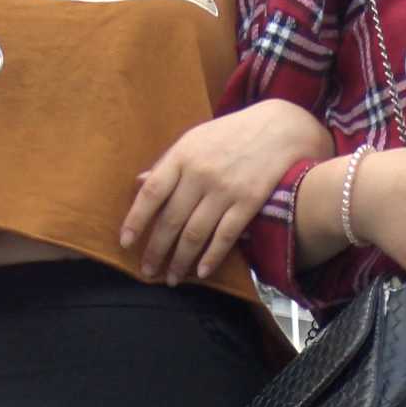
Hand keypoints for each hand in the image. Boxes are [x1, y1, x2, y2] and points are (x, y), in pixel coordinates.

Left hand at [120, 103, 333, 286]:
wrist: (280, 128)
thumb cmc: (231, 134)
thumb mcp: (195, 139)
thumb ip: (168, 164)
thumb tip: (139, 184)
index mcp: (183, 155)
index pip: (152, 193)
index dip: (136, 220)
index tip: (126, 243)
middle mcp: (201, 174)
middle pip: (171, 220)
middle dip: (156, 250)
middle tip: (147, 271)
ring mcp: (225, 190)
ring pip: (195, 234)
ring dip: (180, 261)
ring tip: (171, 278)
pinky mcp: (248, 203)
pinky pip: (225, 237)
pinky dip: (212, 258)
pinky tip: (202, 273)